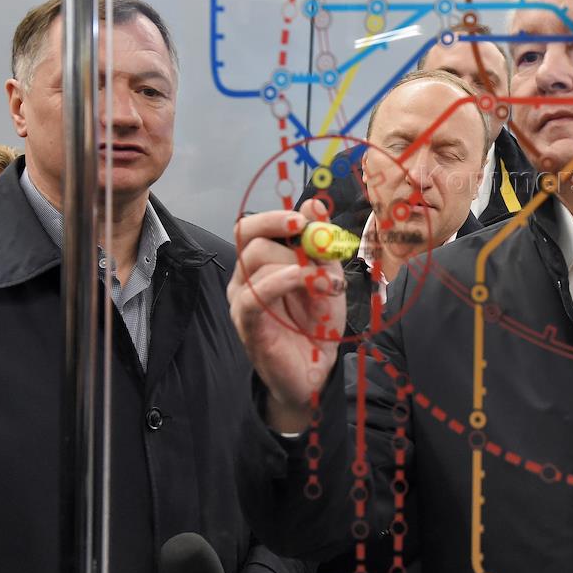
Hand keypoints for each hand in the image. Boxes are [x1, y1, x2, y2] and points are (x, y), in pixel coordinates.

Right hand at [229, 200, 346, 432]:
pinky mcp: (247, 325)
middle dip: (290, 239)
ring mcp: (242, 302)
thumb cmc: (318, 321)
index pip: (250, 227)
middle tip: (318, 249)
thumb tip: (312, 203)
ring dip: (299, 264)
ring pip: (255, 261)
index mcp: (261, 264)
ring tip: (329, 283)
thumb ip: (319, 243)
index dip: (274, 217)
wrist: (318, 369)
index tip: (302, 218)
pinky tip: (307, 282)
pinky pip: (253, 295)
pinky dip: (281, 281)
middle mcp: (245, 279)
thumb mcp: (326, 274)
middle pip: (252, 240)